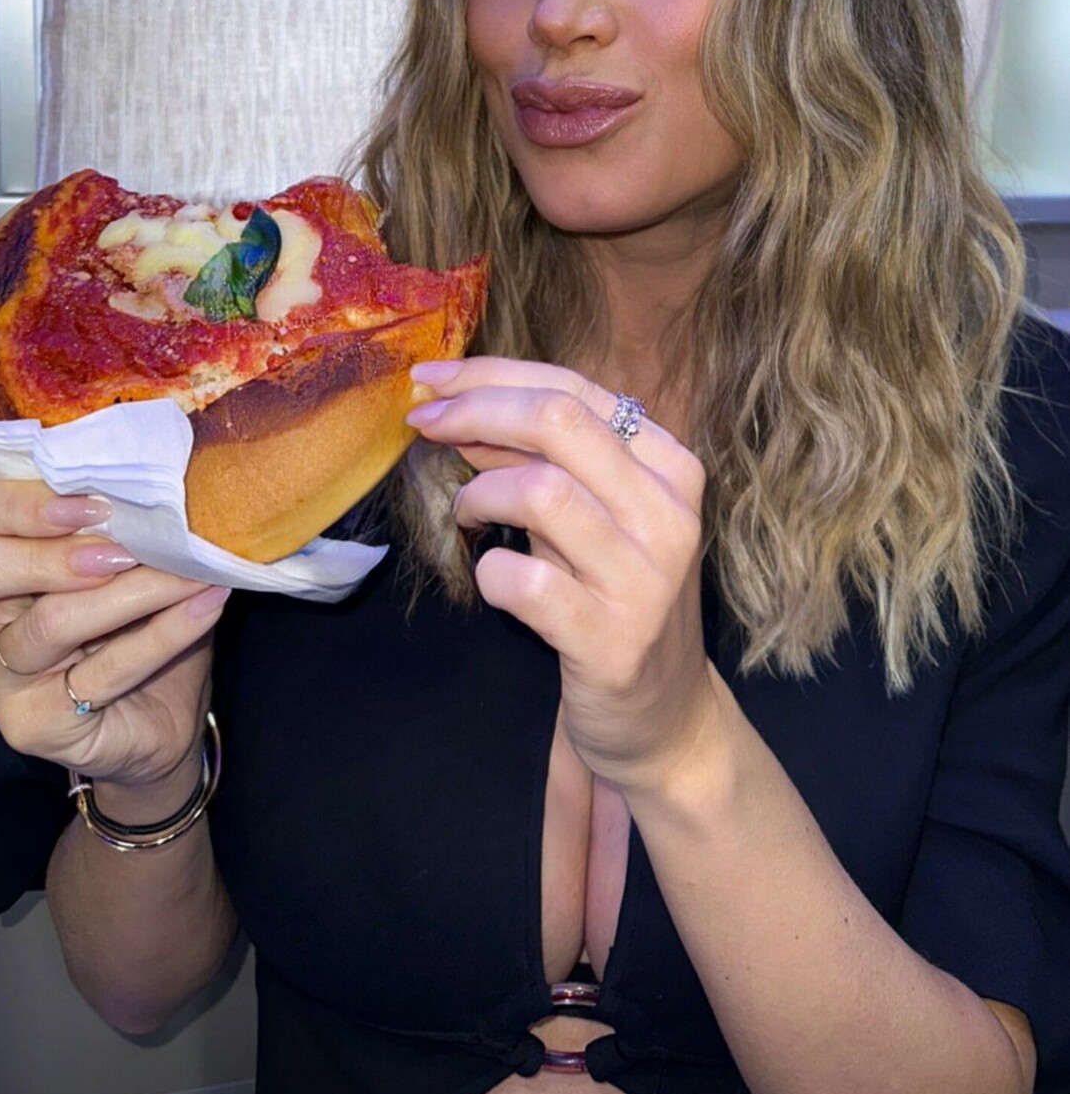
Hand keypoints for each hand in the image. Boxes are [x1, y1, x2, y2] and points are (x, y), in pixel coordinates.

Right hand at [0, 478, 229, 791]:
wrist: (159, 724)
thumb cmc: (138, 633)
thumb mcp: (120, 569)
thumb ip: (110, 532)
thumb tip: (145, 480)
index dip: (28, 506)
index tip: (99, 494)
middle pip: (4, 571)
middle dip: (69, 543)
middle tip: (144, 524)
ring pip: (58, 620)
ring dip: (136, 587)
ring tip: (190, 565)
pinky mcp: (35, 724)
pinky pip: (106, 669)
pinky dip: (166, 632)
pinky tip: (206, 603)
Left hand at [405, 357, 722, 794]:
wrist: (664, 717)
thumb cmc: (615, 598)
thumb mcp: (591, 516)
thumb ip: (540, 459)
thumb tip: (460, 405)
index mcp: (670, 466)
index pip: (574, 388)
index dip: (491, 375)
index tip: (430, 380)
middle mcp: (668, 513)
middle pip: (557, 422)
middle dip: (474, 411)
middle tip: (423, 425)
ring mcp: (646, 579)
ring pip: (543, 492)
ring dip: (481, 494)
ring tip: (468, 514)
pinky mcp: (614, 642)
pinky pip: (529, 582)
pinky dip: (492, 571)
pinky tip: (492, 578)